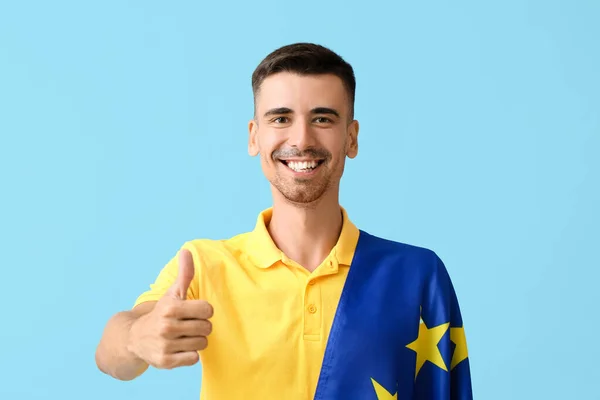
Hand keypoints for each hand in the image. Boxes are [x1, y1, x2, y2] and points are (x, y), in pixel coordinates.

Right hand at [127, 248, 212, 368]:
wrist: (134, 338)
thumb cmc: (161, 313)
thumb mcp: (172, 293)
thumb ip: (184, 273)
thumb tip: (187, 250)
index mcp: (171, 307)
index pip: (208, 310)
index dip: (203, 311)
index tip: (193, 312)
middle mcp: (167, 326)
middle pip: (206, 328)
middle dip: (200, 327)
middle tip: (187, 326)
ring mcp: (166, 345)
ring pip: (202, 343)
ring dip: (196, 341)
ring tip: (183, 337)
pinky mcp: (166, 362)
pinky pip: (194, 359)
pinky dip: (190, 355)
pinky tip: (179, 348)